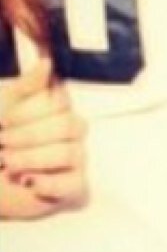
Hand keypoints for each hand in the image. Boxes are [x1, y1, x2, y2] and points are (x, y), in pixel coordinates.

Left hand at [0, 59, 88, 219]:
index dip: (31, 112)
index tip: (2, 121)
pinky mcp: (73, 186)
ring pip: (71, 153)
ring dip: (33, 158)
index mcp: (55, 109)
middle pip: (70, 126)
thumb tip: (47, 64)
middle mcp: (70, 133)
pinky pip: (74, 183)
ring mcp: (75, 159)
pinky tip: (26, 181)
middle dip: (30, 136)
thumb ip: (25, 88)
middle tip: (3, 143)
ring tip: (7, 164)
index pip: (60, 103)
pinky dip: (49, 183)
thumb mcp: (2, 107)